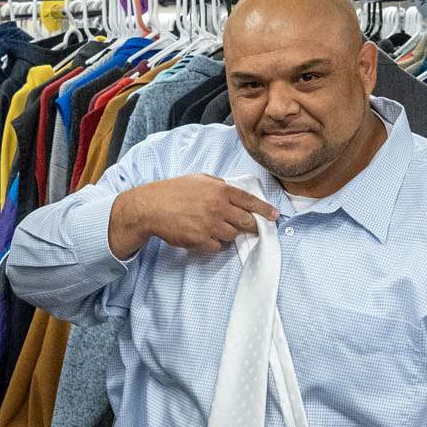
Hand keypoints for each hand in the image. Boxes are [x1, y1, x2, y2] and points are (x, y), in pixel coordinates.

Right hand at [109, 175, 275, 258]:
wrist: (151, 206)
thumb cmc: (174, 191)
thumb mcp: (199, 180)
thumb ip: (219, 185)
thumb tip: (236, 192)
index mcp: (220, 190)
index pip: (250, 201)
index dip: (265, 210)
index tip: (275, 216)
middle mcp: (218, 207)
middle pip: (246, 222)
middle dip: (253, 226)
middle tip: (254, 228)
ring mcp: (209, 224)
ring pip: (232, 235)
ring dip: (228, 234)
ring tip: (213, 227)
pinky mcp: (200, 239)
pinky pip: (217, 247)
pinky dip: (213, 244)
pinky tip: (203, 236)